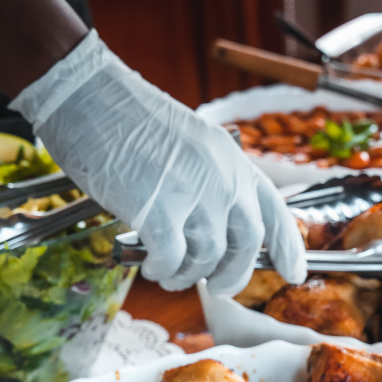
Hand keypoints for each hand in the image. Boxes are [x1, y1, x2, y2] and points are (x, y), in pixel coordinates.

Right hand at [9, 31, 305, 292]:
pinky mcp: (157, 209)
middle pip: (247, 243)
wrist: (86, 94)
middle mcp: (222, 177)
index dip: (288, 247)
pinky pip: (172, 259)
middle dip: (234, 275)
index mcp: (232, 159)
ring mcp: (193, 193)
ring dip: (187, 275)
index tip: (294, 274)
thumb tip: (211, 229)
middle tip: (216, 288)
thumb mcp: (189, 143)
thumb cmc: (125, 117)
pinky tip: (150, 267)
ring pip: (207, 257)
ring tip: (168, 274)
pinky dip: (162, 270)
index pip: (273, 210)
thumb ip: (208, 181)